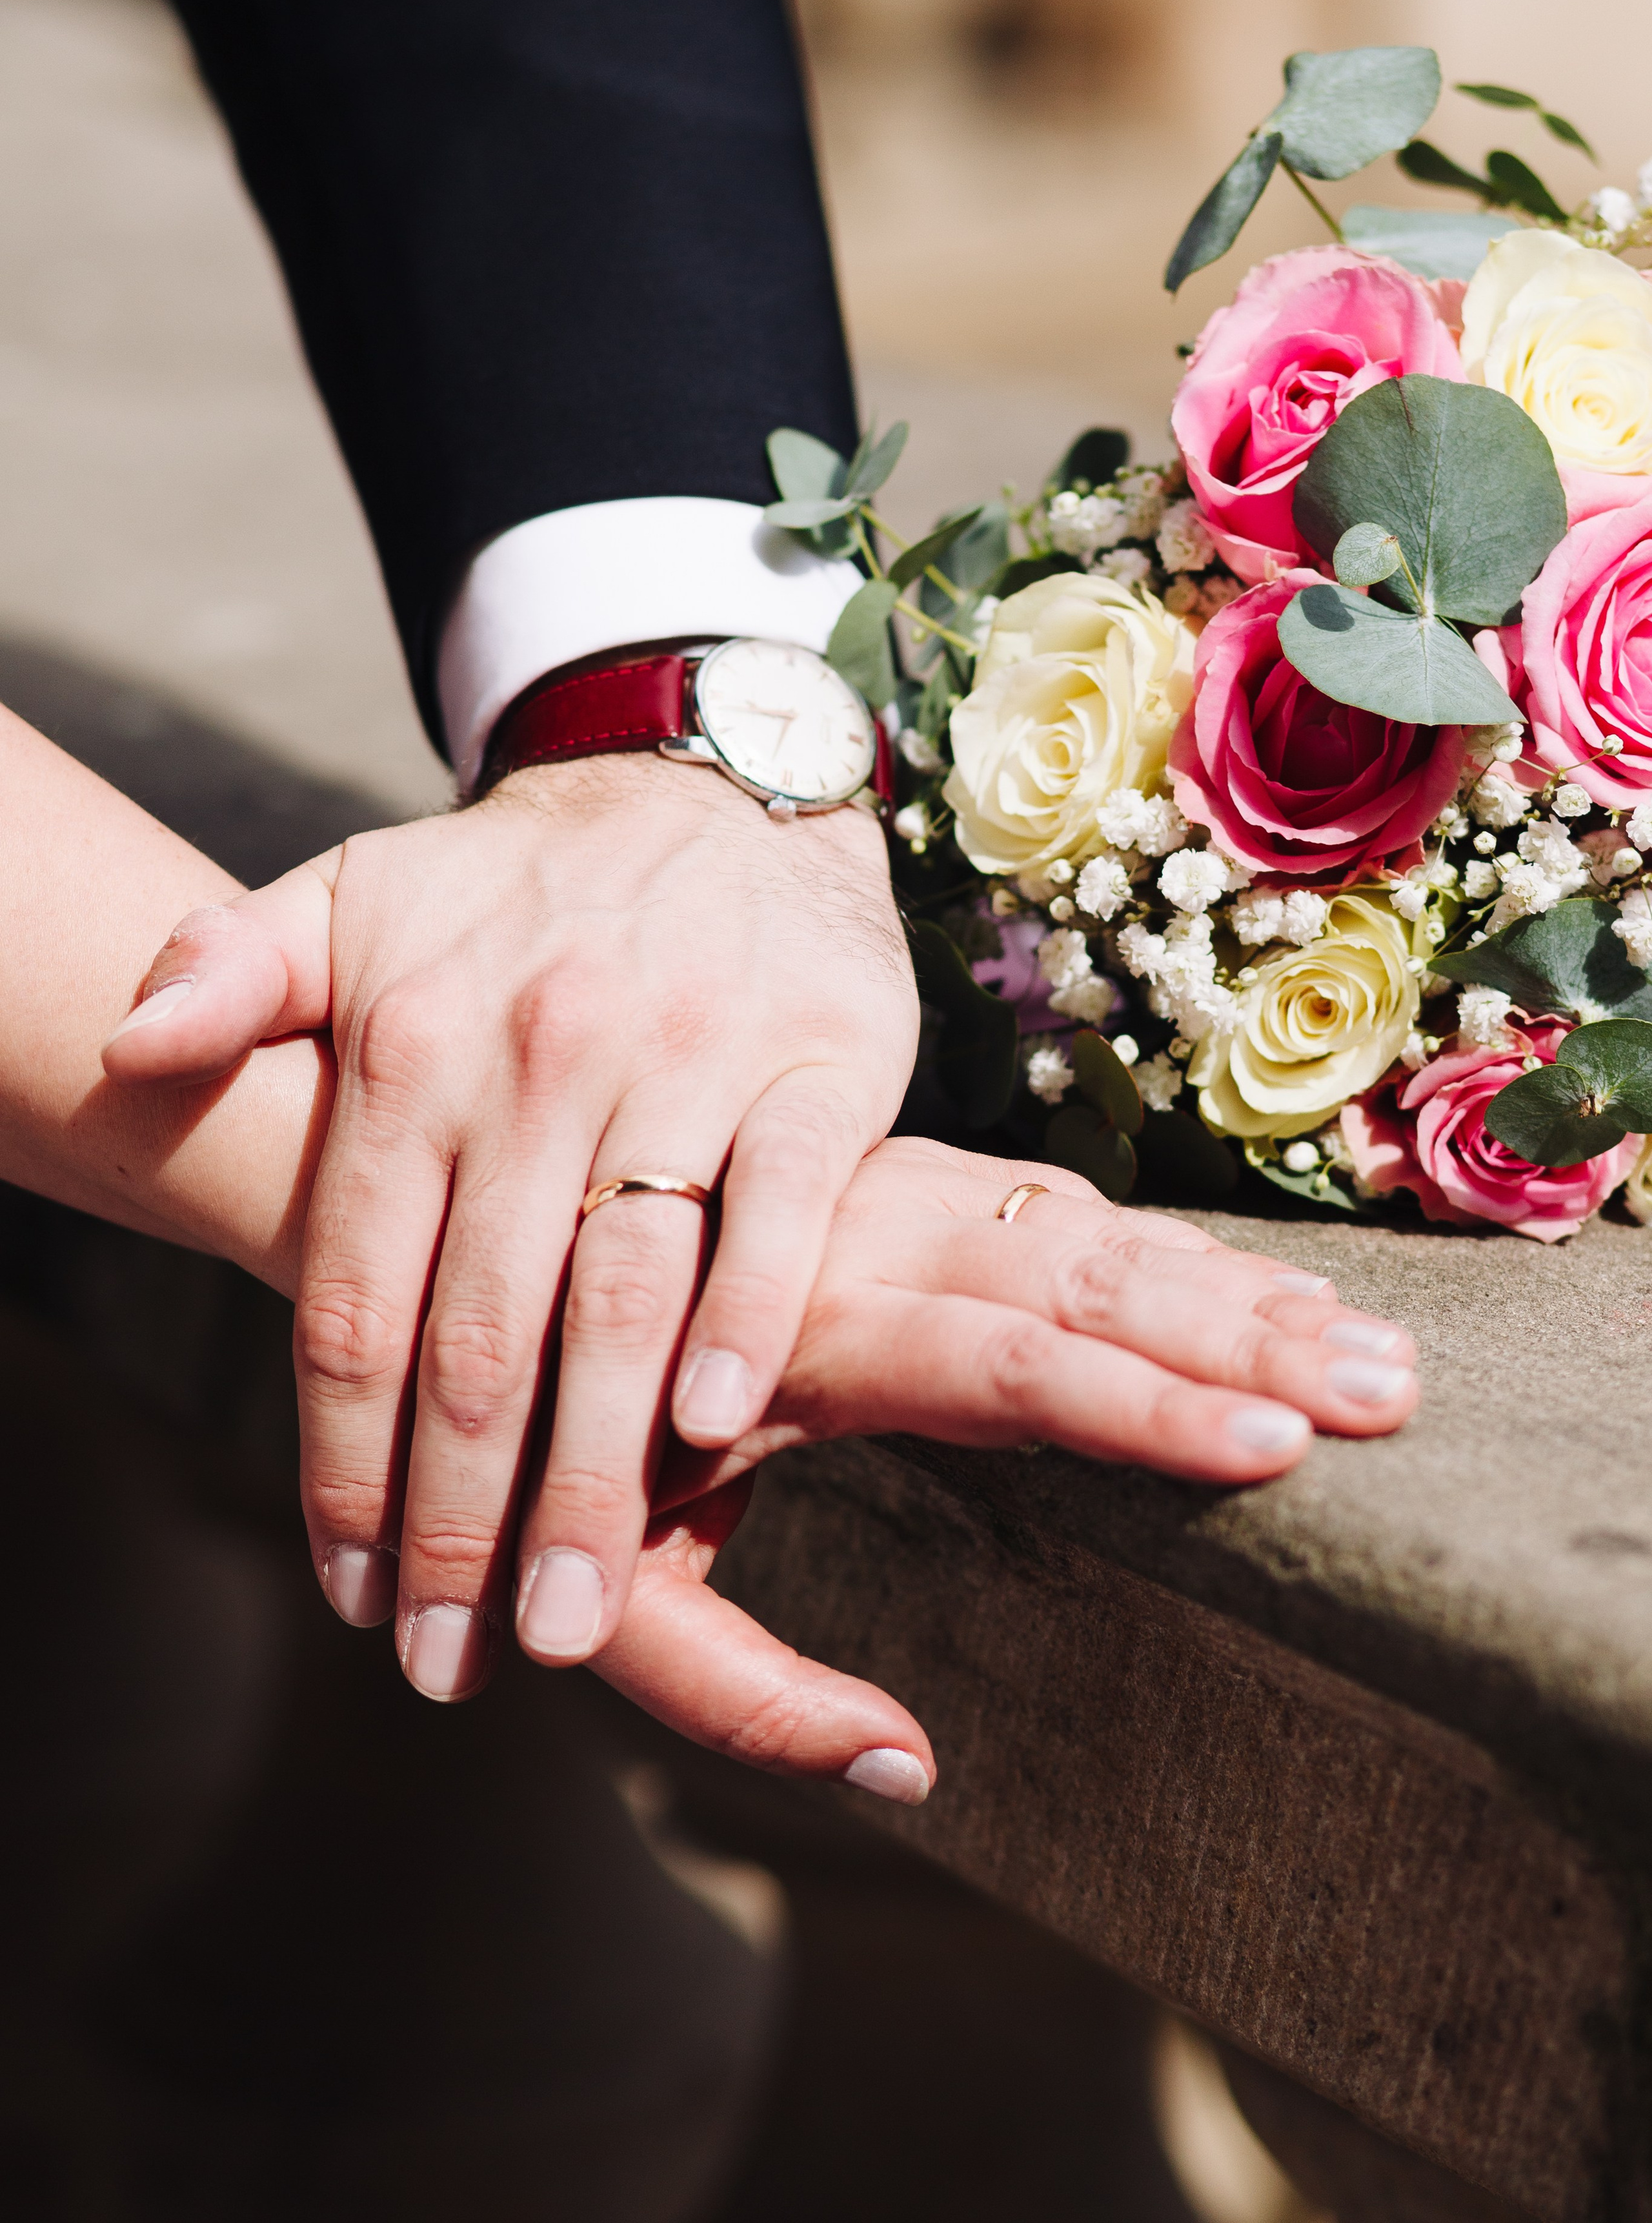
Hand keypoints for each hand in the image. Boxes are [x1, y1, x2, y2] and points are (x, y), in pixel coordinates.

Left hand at [104, 752, 916, 1696]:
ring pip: (624, 1296)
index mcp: (418, 1046)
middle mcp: (541, 1058)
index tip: (345, 1590)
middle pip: (483, 1333)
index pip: (358, 1294)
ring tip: (569, 1620)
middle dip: (457, 1519)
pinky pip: (779, 1209)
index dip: (342, 1462)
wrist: (707, 779)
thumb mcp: (353, 900)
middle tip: (447, 1661)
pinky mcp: (817, 1064)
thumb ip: (231, 974)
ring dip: (595, 1475)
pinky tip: (717, 1434)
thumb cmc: (518, 887)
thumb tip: (120, 1045)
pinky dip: (749, 1321)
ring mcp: (686, 1062)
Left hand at [587, 1137, 1417, 1800]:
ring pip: (1083, 1232)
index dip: (1134, 1407)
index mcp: (787, 1335)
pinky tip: (1275, 1297)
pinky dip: (1173, 1256)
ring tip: (1370, 1349)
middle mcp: (850, 1239)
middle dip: (1237, 1342)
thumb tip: (908, 1769)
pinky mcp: (905, 1186)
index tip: (1269, 1452)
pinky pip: (1059, 1210)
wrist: (489, 1266)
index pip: (993, 1363)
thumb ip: (737, 1695)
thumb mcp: (605, 1602)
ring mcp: (884, 1199)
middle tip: (1380, 1392)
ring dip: (1233, 1294)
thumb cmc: (543, 1465)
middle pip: (1071, 1279)